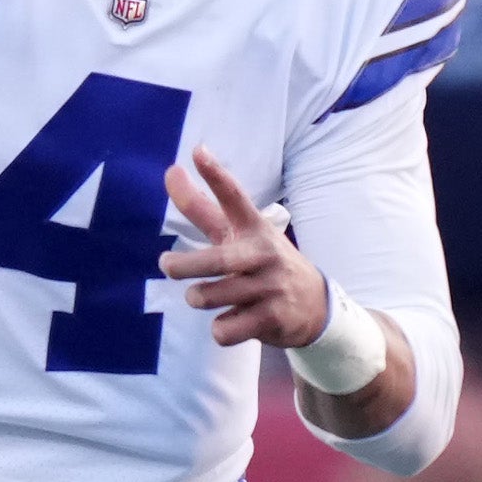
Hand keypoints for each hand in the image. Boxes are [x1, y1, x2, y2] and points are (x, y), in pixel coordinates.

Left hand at [155, 151, 324, 349]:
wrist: (315, 307)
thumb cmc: (264, 264)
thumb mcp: (241, 235)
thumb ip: (204, 209)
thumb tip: (170, 171)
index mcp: (255, 228)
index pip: (235, 198)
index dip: (215, 175)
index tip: (197, 152)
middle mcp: (264, 254)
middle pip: (218, 260)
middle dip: (186, 265)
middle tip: (165, 264)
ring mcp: (271, 287)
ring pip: (214, 296)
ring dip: (199, 298)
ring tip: (201, 296)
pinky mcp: (272, 318)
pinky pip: (226, 329)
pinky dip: (221, 329)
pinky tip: (232, 322)